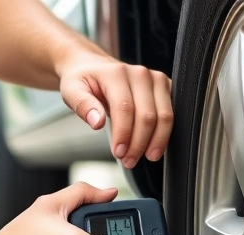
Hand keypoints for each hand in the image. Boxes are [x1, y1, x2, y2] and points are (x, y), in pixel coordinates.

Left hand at [57, 52, 173, 168]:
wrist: (94, 66)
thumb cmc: (84, 80)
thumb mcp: (72, 90)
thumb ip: (83, 106)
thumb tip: (98, 122)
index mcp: (117, 73)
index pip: (125, 108)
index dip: (124, 134)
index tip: (119, 153)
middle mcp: (140, 74)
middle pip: (147, 115)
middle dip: (139, 143)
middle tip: (129, 160)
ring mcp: (156, 79)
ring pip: (164, 116)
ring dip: (156, 141)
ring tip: (144, 157)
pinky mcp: (165, 87)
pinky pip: (171, 114)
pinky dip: (164, 133)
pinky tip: (153, 146)